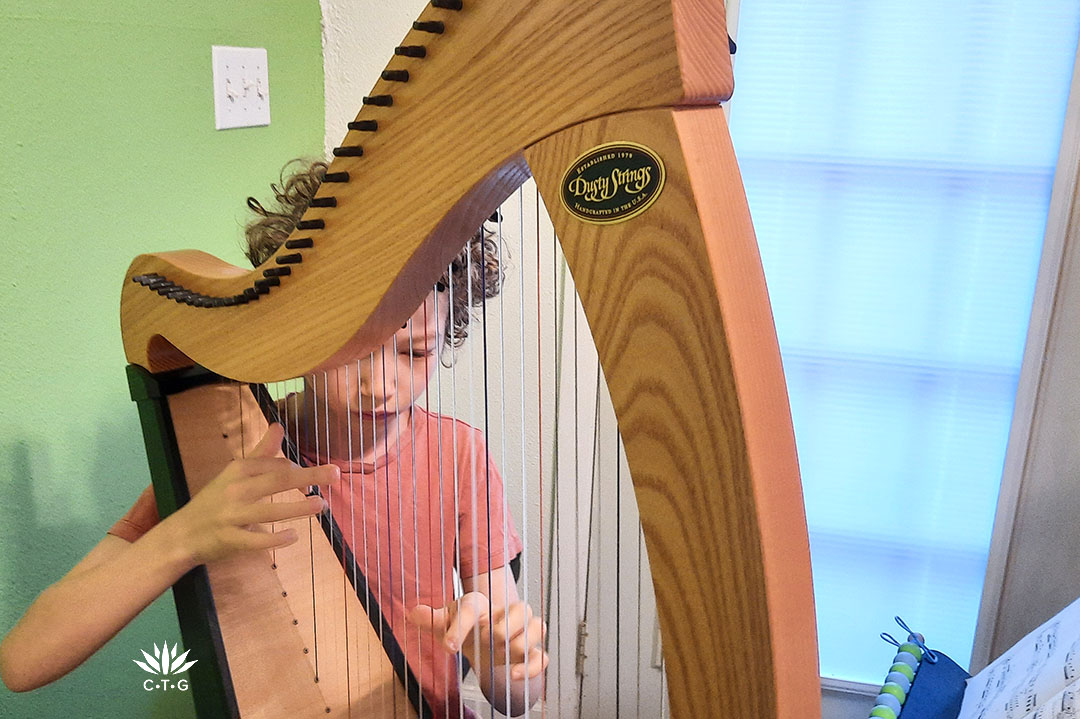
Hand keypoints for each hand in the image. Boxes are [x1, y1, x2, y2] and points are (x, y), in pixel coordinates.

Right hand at [170, 423, 338, 565]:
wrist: (182, 534)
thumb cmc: (215, 500)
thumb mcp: (235, 472)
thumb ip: (261, 452)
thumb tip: (279, 425)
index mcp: (238, 470)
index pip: (275, 465)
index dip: (299, 470)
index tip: (313, 480)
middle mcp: (235, 491)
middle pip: (276, 481)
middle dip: (307, 476)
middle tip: (335, 474)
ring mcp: (231, 516)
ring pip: (268, 511)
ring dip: (297, 508)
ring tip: (320, 505)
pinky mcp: (229, 540)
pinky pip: (255, 541)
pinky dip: (275, 539)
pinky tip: (294, 536)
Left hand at [406, 593, 547, 680]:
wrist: (484, 639)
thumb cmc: (467, 628)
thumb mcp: (446, 624)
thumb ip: (432, 619)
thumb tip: (414, 613)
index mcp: (482, 604)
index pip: (473, 607)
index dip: (460, 627)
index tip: (449, 647)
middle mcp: (507, 613)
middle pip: (520, 608)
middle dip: (504, 627)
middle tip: (489, 639)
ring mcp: (522, 632)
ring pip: (537, 627)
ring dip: (522, 643)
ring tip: (504, 656)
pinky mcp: (530, 652)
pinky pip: (541, 656)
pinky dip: (531, 667)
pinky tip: (513, 675)